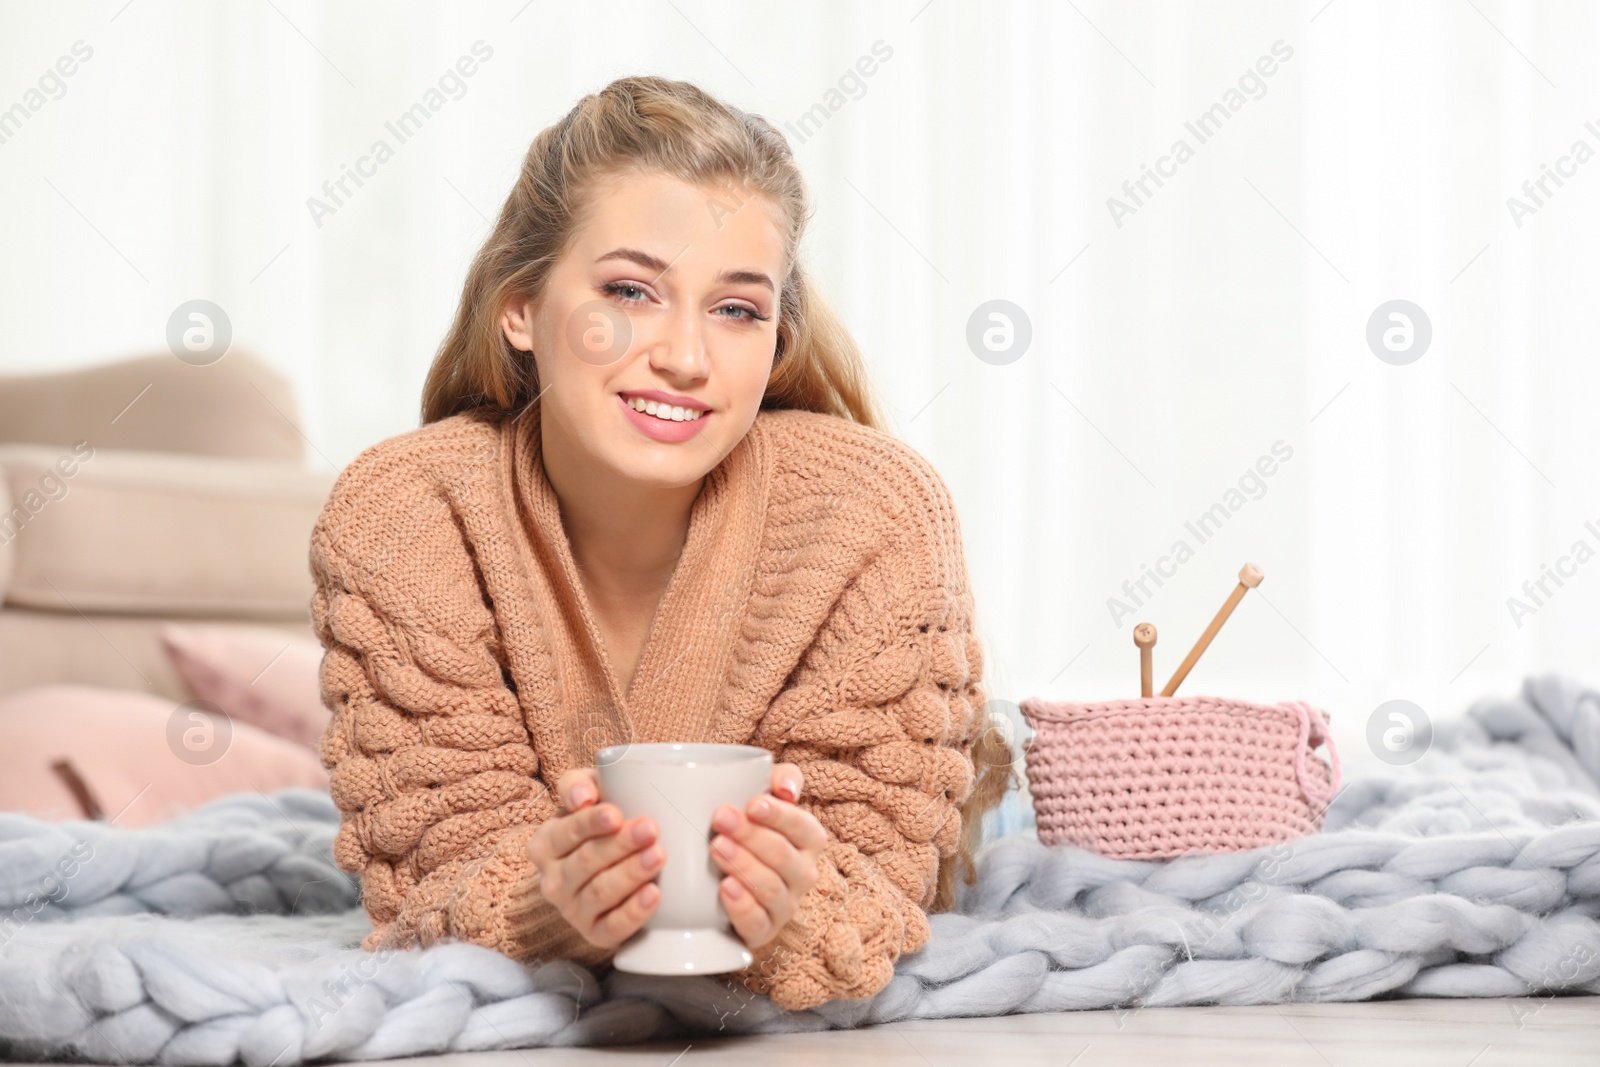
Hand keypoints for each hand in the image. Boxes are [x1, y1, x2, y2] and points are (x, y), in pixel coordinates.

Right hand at [525, 768, 662, 949]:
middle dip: (620, 845)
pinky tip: (654, 894)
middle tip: (651, 829)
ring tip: (659, 855)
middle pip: (586, 862)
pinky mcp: (595, 934)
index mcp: (546, 844)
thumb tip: (583, 797)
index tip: (616, 814)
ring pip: (600, 893)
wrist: (608, 870)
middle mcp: (553, 880)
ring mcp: (573, 911)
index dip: (589, 823)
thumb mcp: (587, 795)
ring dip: (631, 873)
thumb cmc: (601, 824)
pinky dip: (634, 912)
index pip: (565, 833)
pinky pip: (612, 928)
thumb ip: (577, 784)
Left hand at [709, 762, 827, 949]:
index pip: (802, 826)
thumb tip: (787, 789)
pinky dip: (741, 906)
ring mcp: (785, 905)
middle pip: (782, 856)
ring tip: (715, 847)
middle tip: (720, 818)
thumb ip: (782, 779)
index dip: (779, 815)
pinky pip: (757, 923)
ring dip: (743, 865)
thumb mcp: (765, 796)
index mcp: (809, 839)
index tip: (751, 804)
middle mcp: (803, 874)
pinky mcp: (763, 930)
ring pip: (770, 888)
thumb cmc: (749, 830)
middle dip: (750, 836)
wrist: (722, 879)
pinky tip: (725, 888)